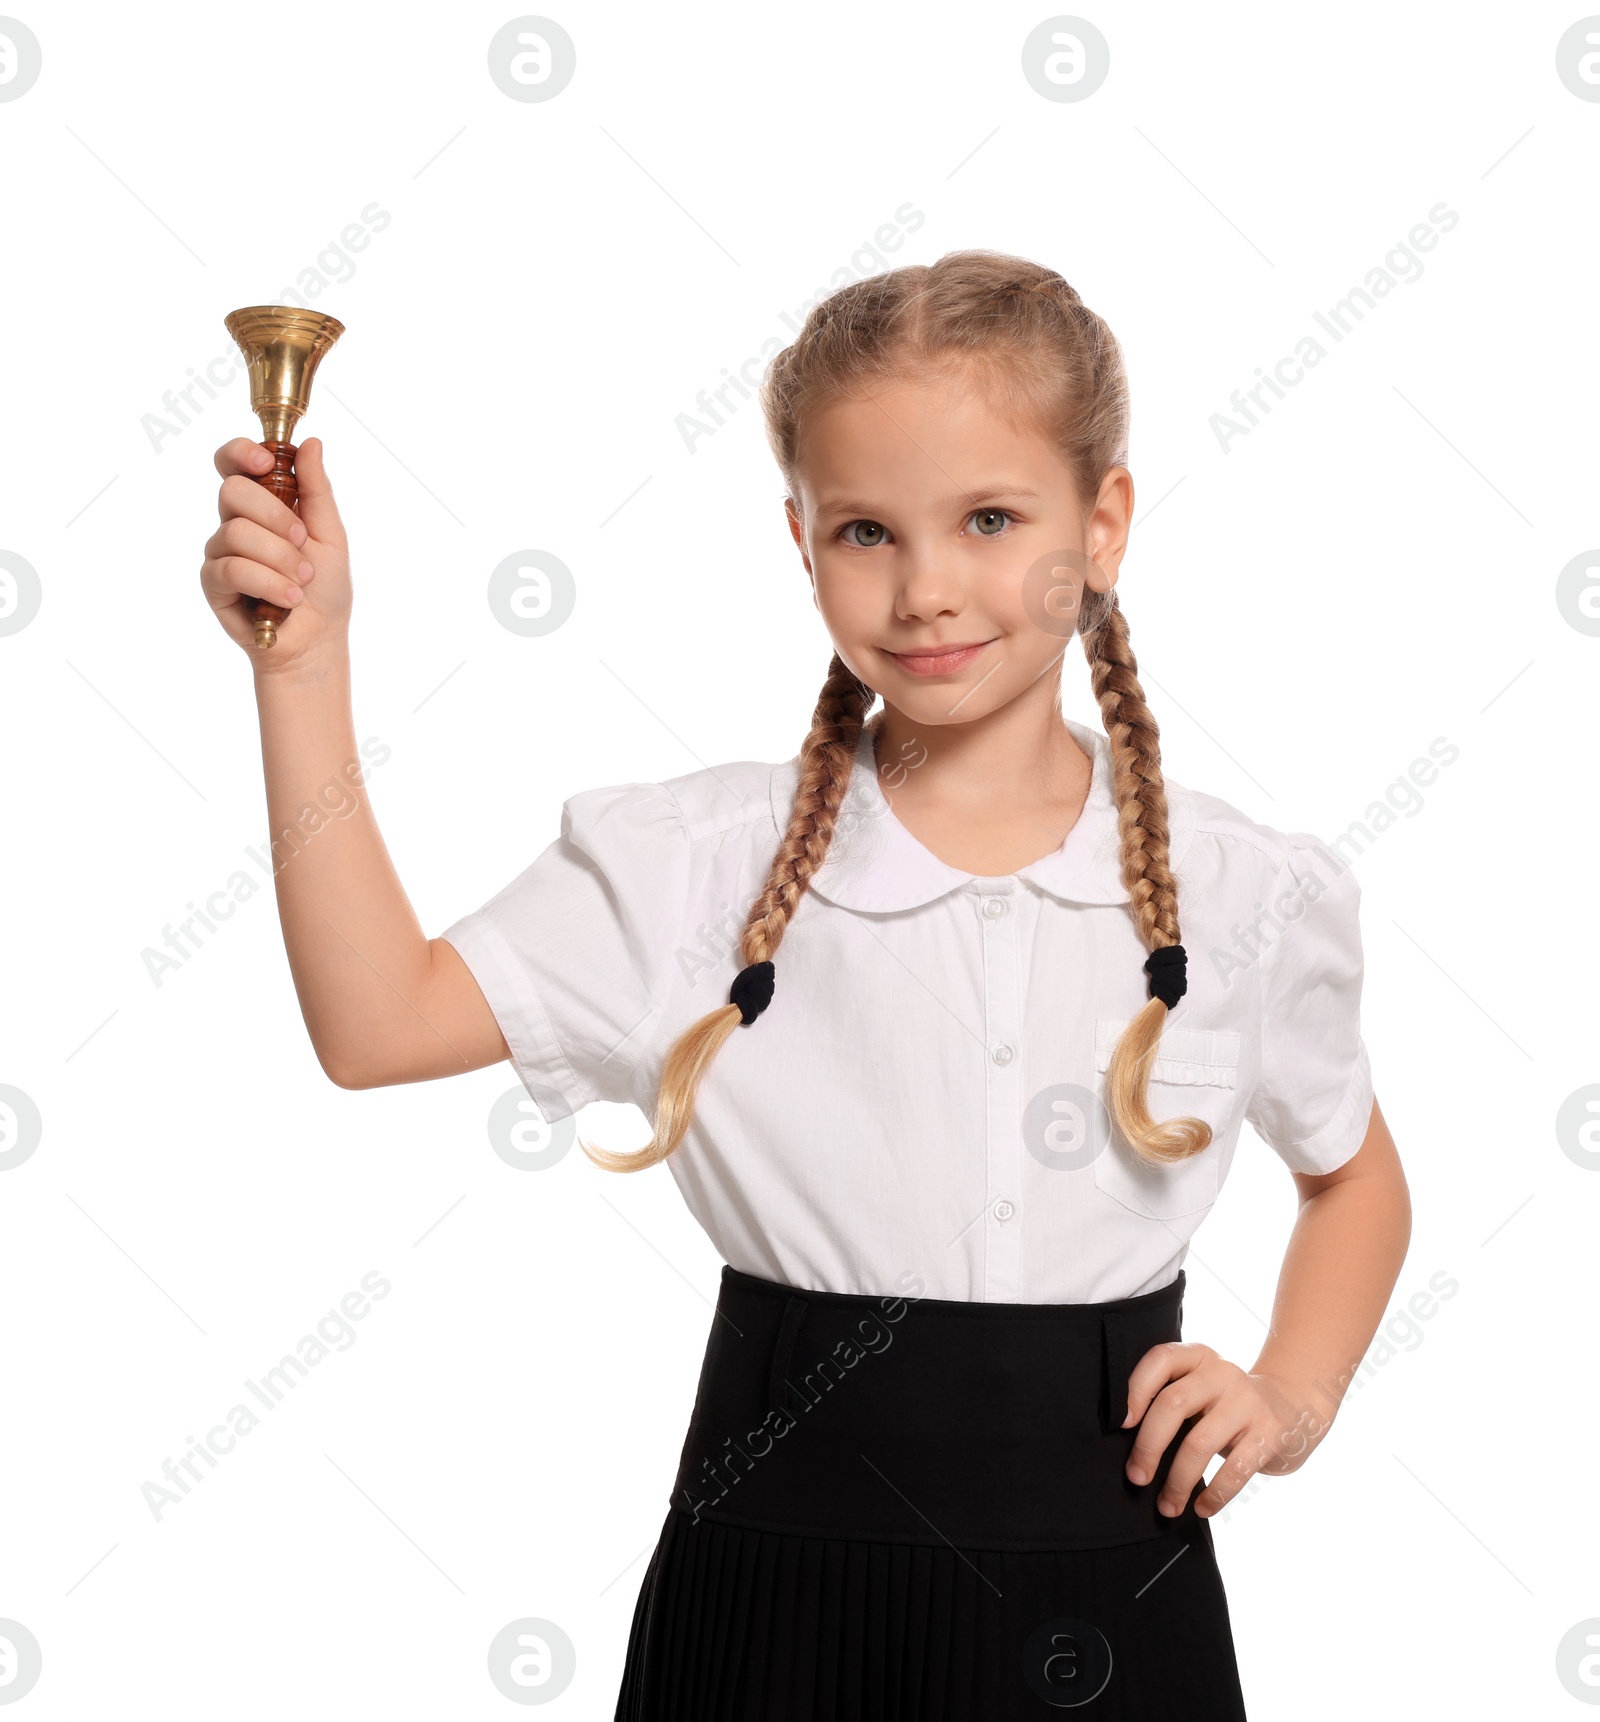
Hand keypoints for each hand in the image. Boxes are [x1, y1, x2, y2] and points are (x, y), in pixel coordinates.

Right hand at [201, 436, 350, 669]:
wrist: (317, 640)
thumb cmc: (325, 589)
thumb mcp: (331, 534)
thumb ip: (317, 490)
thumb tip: (312, 442)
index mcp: (263, 503)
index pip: (234, 462)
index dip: (241, 452)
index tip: (266, 460)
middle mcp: (235, 522)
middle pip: (232, 491)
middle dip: (275, 516)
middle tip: (303, 542)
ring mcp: (221, 551)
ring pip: (236, 532)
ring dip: (280, 559)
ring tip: (302, 582)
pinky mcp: (213, 583)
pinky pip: (232, 568)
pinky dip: (267, 582)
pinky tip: (288, 598)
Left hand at [1121, 1342, 1331, 1517]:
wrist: (1293, 1405)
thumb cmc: (1227, 1404)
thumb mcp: (1201, 1387)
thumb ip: (1171, 1400)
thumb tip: (1128, 1447)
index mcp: (1198, 1357)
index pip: (1161, 1360)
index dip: (1136, 1390)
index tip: (1122, 1425)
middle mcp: (1222, 1373)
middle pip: (1173, 1403)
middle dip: (1149, 1446)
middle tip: (1136, 1478)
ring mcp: (1248, 1401)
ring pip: (1200, 1442)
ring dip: (1177, 1480)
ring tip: (1167, 1506)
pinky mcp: (1270, 1433)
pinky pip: (1235, 1469)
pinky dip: (1214, 1494)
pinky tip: (1202, 1508)